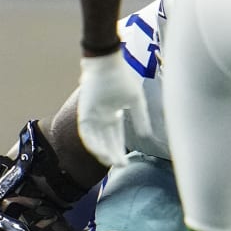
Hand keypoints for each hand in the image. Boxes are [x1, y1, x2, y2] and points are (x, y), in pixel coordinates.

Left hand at [77, 51, 150, 168]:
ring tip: (111, 162)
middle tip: (120, 166)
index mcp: (113, 113)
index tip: (125, 162)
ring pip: (95, 139)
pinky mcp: (84, 112)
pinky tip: (100, 153)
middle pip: (106, 140)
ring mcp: (91, 115)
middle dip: (113, 154)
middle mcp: (101, 117)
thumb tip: (146, 136)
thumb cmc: (122, 78)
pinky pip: (86, 133)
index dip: (120, 149)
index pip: (116, 136)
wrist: (107, 63)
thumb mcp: (136, 101)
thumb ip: (140, 118)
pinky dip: (93, 143)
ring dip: (102, 152)